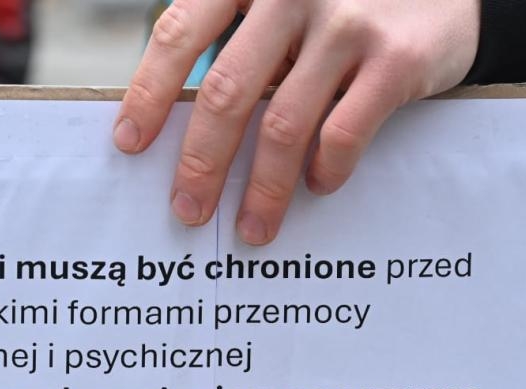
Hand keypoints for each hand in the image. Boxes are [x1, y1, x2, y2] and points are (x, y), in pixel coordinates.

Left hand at [114, 0, 480, 244]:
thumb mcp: (285, 0)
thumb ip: (244, 40)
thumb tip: (185, 125)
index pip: (180, 32)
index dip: (149, 92)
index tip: (129, 144)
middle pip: (225, 92)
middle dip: (201, 162)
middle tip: (188, 210)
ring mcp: (346, 23)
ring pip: (282, 124)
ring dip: (262, 189)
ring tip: (254, 228)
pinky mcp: (395, 59)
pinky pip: (344, 132)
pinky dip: (325, 170)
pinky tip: (318, 186)